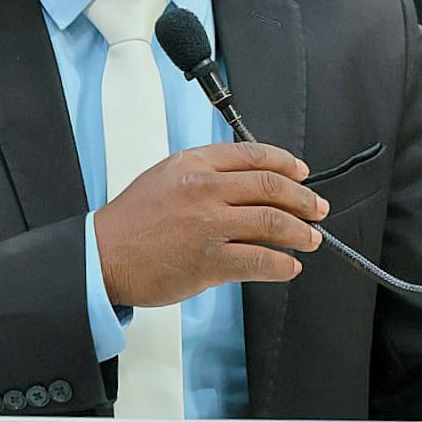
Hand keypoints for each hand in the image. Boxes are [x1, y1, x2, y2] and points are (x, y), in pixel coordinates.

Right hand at [94, 141, 327, 307]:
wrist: (104, 254)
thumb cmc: (131, 220)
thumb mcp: (165, 176)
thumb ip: (206, 174)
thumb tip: (249, 183)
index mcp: (194, 164)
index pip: (253, 155)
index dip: (285, 163)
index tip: (300, 173)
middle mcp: (204, 189)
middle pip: (271, 186)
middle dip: (303, 199)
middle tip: (317, 208)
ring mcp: (209, 225)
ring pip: (273, 223)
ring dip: (301, 232)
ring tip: (311, 238)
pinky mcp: (210, 260)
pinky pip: (260, 260)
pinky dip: (282, 264)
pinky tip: (288, 266)